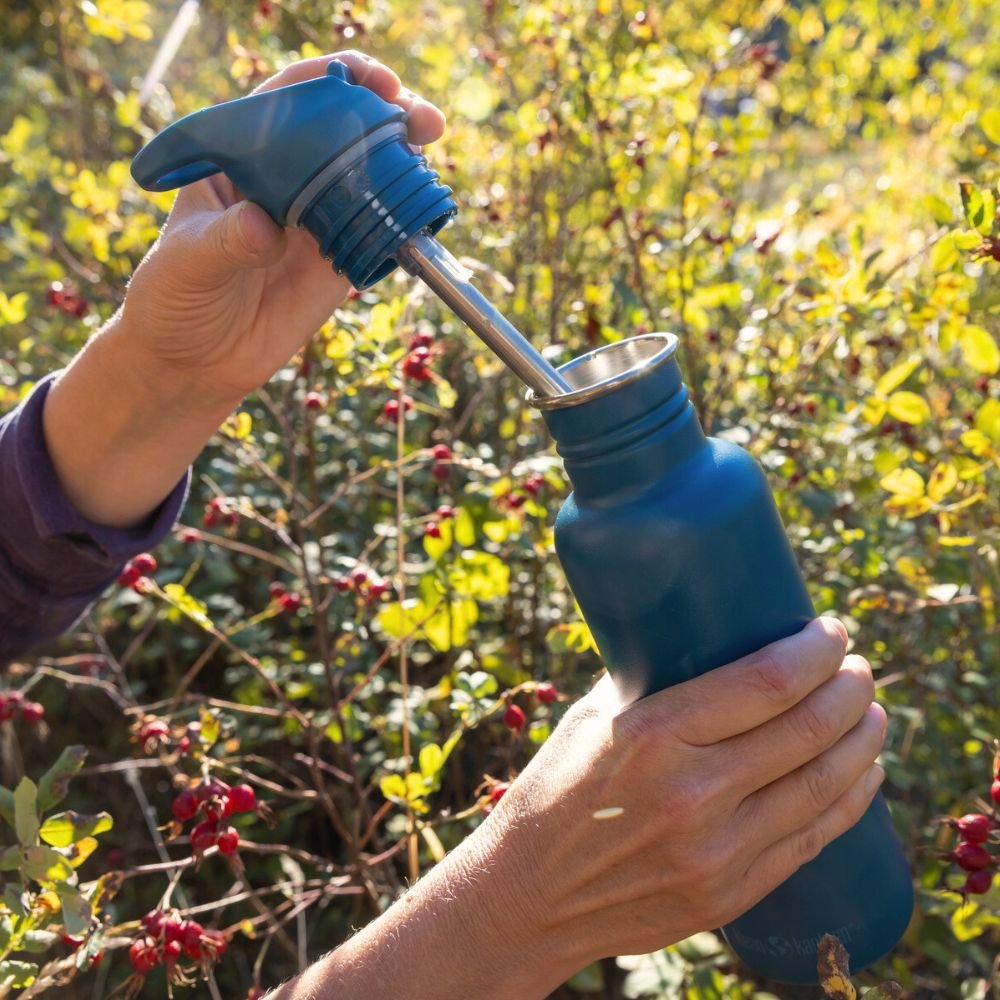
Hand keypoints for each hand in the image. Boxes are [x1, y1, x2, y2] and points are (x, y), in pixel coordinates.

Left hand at [120, 50, 445, 407]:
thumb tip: (266, 224)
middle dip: (384, 110)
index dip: (331, 79)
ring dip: (405, 155)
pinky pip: (378, 232)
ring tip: (429, 143)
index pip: (289, 99)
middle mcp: (285, 179)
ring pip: (369, 174)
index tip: (367, 81)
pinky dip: (404, 217)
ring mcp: (317, 219)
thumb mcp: (186, 263)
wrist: (192, 363)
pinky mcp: (340, 262)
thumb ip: (225, 240)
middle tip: (417, 116)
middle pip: (341, 127)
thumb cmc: (172, 299)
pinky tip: (424, 210)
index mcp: (240, 156)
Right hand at [486, 617, 884, 976]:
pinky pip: (812, 839)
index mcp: (653, 735)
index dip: (815, 651)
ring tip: (872, 713)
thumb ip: (651, 684)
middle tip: (858, 668)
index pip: (765, 682)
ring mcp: (717, 852)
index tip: (832, 630)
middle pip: (807, 729)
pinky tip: (866, 774)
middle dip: (849, 688)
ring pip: (823, 784)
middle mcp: (692, 793)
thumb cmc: (554, 791)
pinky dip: (851, 800)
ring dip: (863, 740)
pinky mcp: (730, 894)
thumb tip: (702, 642)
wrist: (528, 896)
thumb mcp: (593, 719)